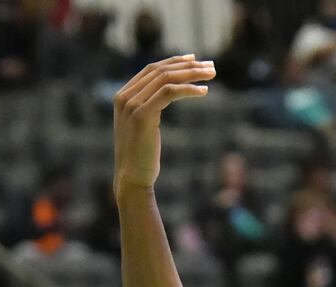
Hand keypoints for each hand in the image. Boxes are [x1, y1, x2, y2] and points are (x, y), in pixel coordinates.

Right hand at [113, 55, 215, 194]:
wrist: (131, 179)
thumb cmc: (142, 157)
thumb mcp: (144, 126)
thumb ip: (149, 107)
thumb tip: (167, 94)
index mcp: (123, 96)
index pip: (151, 69)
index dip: (174, 62)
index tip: (194, 59)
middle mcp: (124, 97)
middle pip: (160, 70)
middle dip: (188, 66)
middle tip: (211, 66)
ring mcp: (131, 105)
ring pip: (166, 78)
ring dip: (192, 74)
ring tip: (212, 74)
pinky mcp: (143, 115)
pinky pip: (169, 92)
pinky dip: (188, 89)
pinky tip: (203, 91)